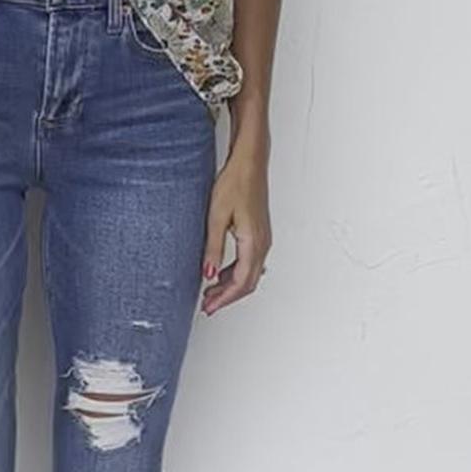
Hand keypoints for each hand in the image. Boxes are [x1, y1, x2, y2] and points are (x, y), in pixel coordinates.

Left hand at [200, 144, 271, 314]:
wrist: (249, 164)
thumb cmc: (235, 183)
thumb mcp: (216, 216)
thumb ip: (213, 248)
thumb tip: (209, 273)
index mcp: (253, 242)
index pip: (241, 282)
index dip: (224, 299)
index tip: (209, 307)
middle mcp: (262, 243)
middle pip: (248, 283)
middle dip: (227, 297)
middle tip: (207, 305)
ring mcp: (263, 239)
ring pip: (250, 273)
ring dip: (231, 286)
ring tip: (210, 291)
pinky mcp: (258, 233)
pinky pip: (250, 262)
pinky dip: (235, 273)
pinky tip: (220, 272)